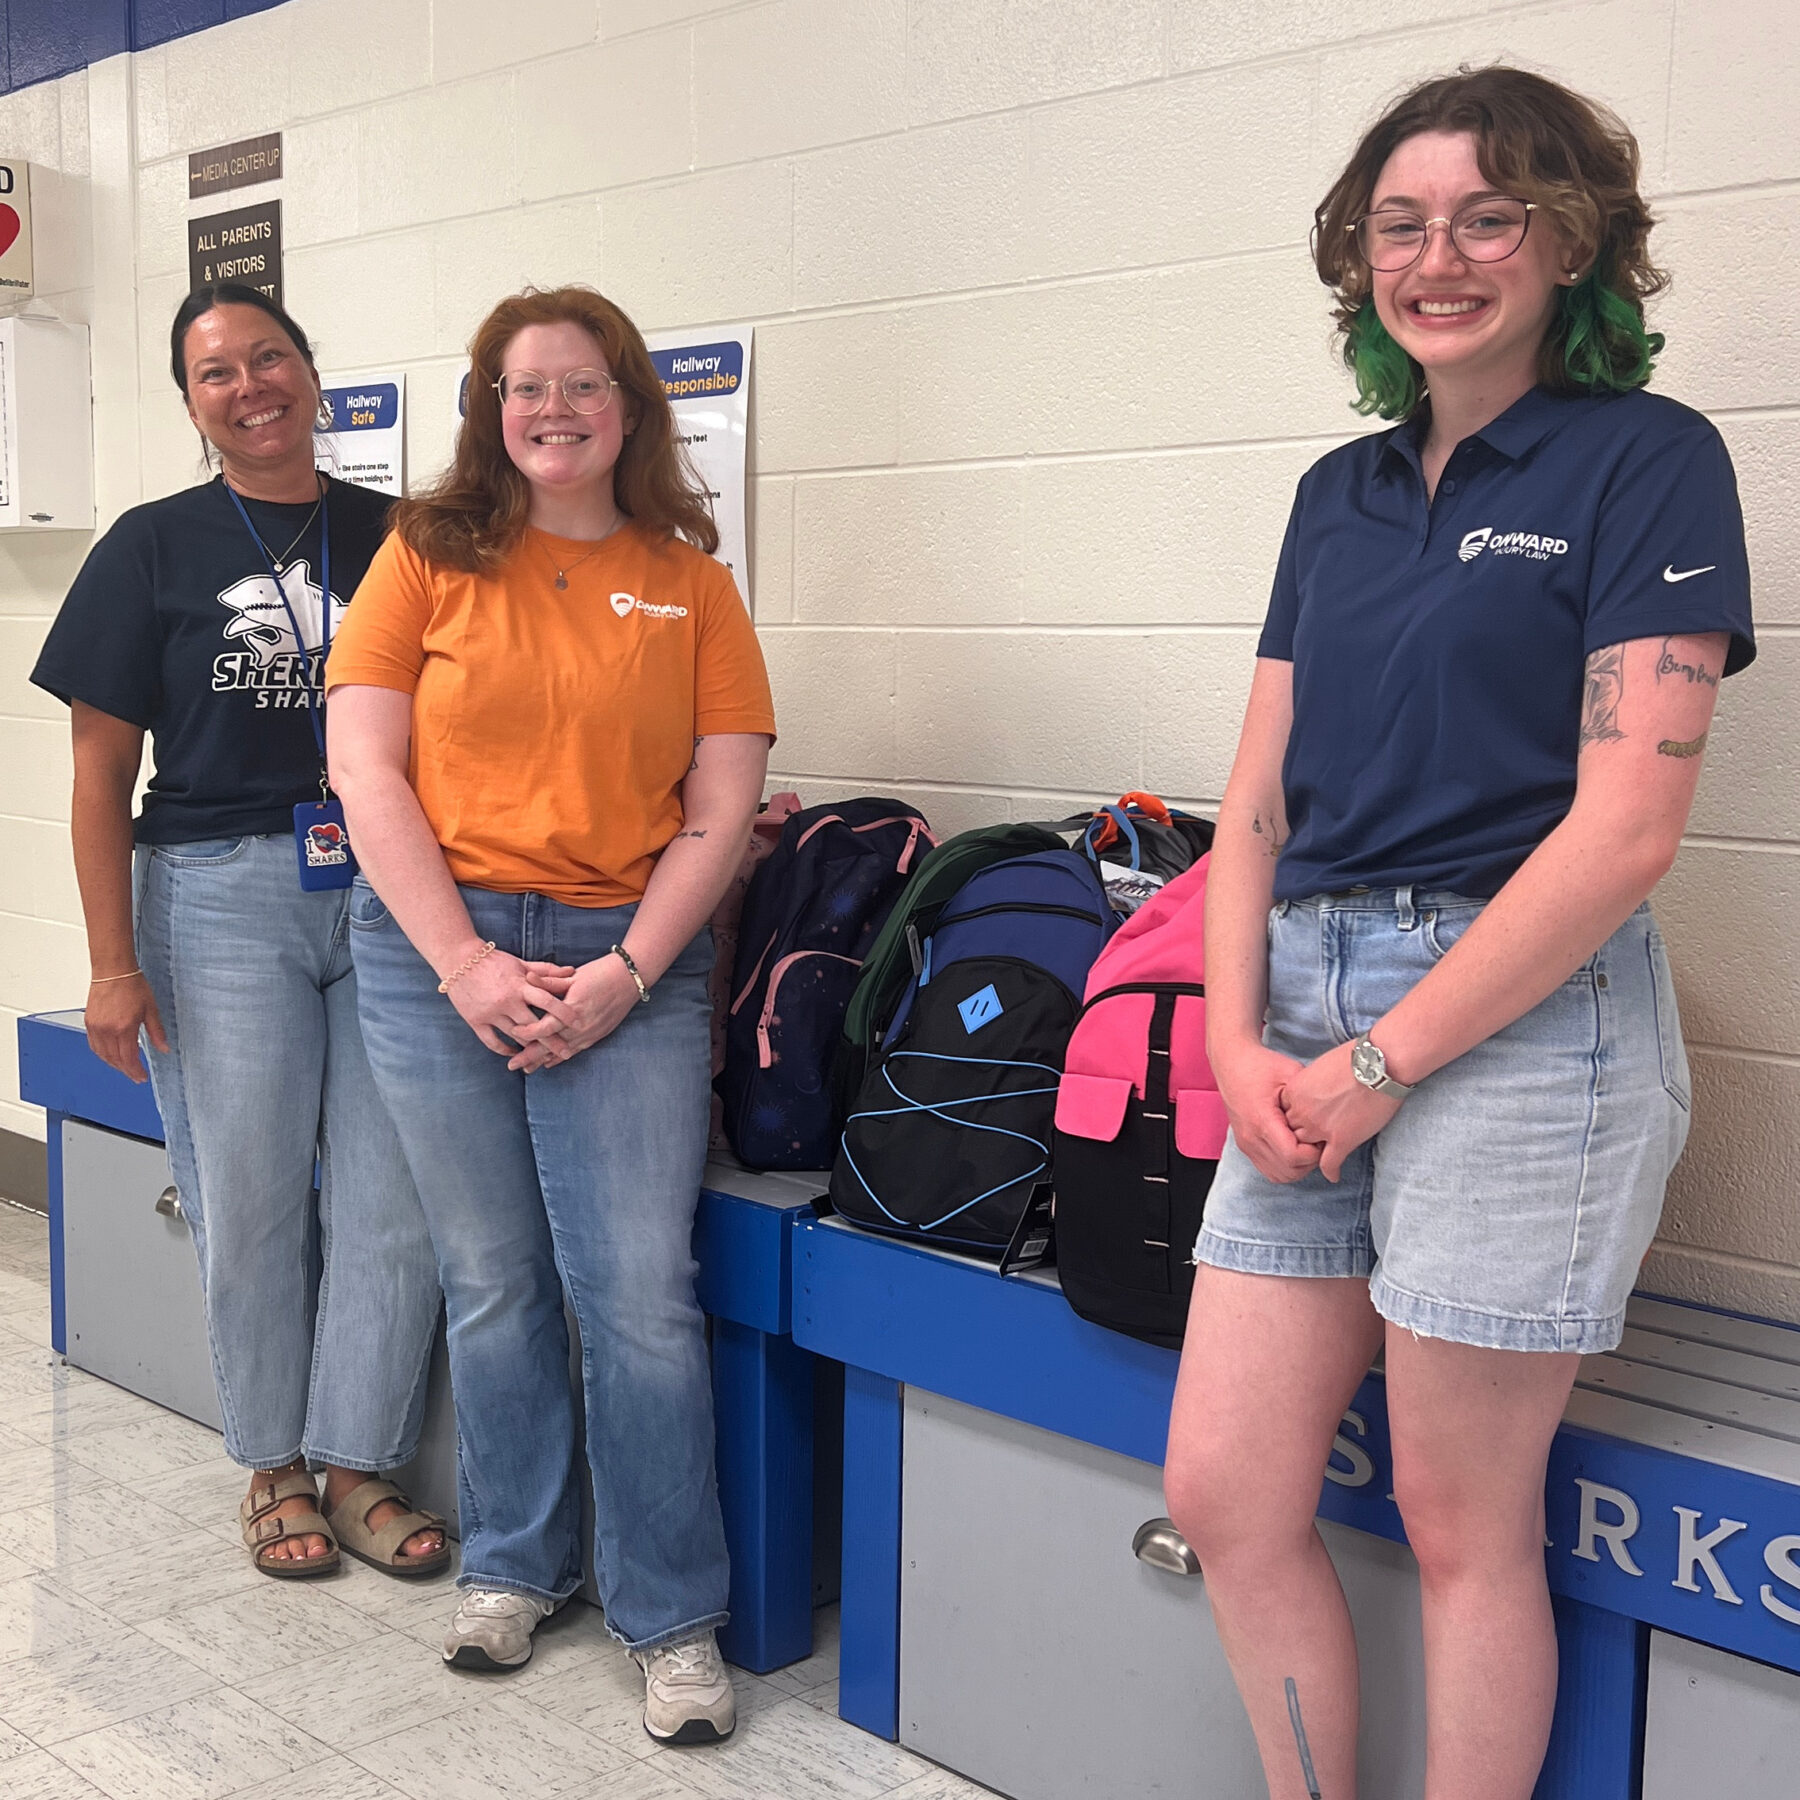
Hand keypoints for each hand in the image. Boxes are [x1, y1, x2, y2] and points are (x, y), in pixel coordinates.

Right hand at [84, 974, 169, 1083]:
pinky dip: (102, 1054)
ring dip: (114, 1064)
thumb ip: (156, 1032)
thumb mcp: (151, 1009)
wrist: (113, 971)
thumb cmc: (132, 986)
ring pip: (102, 1055)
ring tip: (125, 1068)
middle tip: (135, 1076)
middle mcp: (107, 1030)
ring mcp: (96, 1027)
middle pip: (115, 1059)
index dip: (135, 1071)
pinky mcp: (89, 1023)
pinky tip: (110, 1056)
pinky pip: (94, 1046)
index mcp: (124, 1027)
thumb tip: (163, 1048)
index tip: (142, 1077)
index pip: (129, 1058)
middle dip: (126, 1070)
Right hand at [443, 948, 577, 1055]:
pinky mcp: (476, 1021)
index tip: (579, 1023)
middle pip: (534, 1025)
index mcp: (520, 985)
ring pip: (515, 1036)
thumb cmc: (494, 960)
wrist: (459, 959)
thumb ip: (546, 971)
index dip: (564, 1013)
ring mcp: (490, 1013)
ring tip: (544, 1056)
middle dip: (552, 1040)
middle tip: (567, 1052)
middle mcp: (507, 1001)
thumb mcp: (521, 963)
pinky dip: (505, 1049)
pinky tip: (515, 1052)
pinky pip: (492, 1042)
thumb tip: (572, 971)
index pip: (547, 1001)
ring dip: (530, 1047)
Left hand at [508, 952, 641, 1072]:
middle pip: (550, 1047)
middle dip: (529, 1057)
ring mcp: (589, 1033)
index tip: (513, 1032)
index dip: (526, 1032)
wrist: (629, 979)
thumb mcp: (573, 977)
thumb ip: (549, 981)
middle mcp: (580, 1026)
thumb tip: (526, 977)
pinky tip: (550, 1063)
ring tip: (527, 1069)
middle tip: (512, 1065)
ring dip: (543, 1061)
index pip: (544, 1027)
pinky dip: (560, 1058)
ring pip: (562, 1052)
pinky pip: (575, 1051)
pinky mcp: (596, 1036)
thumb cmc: (601, 973)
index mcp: (572, 1009)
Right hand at [1211, 1036, 1321, 1183]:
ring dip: (1297, 1167)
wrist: (1231, 1062)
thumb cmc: (1260, 1065)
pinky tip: (1294, 1148)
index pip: (1293, 1156)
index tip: (1322, 1138)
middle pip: (1288, 1171)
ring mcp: (1246, 1144)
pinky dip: (1285, 1166)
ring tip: (1306, 1146)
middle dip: (1309, 1163)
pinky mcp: (1245, 1145)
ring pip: (1278, 1175)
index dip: (1313, 1154)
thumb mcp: (1291, 1073)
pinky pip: (1268, 1169)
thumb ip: (1309, 1097)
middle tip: (1318, 1142)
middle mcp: (1251, 1137)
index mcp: (1262, 1120)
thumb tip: (1330, 1117)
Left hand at [1278, 1039, 1402, 1182]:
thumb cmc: (1353, 1059)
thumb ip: (1310, 1085)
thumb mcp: (1319, 1067)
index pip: (1284, 1114)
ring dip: (1312, 1155)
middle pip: (1292, 1133)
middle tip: (1309, 1142)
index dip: (1294, 1120)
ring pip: (1306, 1150)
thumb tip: (1314, 1091)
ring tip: (1318, 1159)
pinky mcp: (1342, 1140)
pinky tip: (1333, 1175)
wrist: (1378, 1065)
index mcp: (1294, 1092)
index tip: (1302, 1123)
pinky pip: (1329, 1163)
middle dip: (1300, 1138)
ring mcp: (1320, 1128)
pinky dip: (1331, 1171)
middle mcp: (1302, 1112)